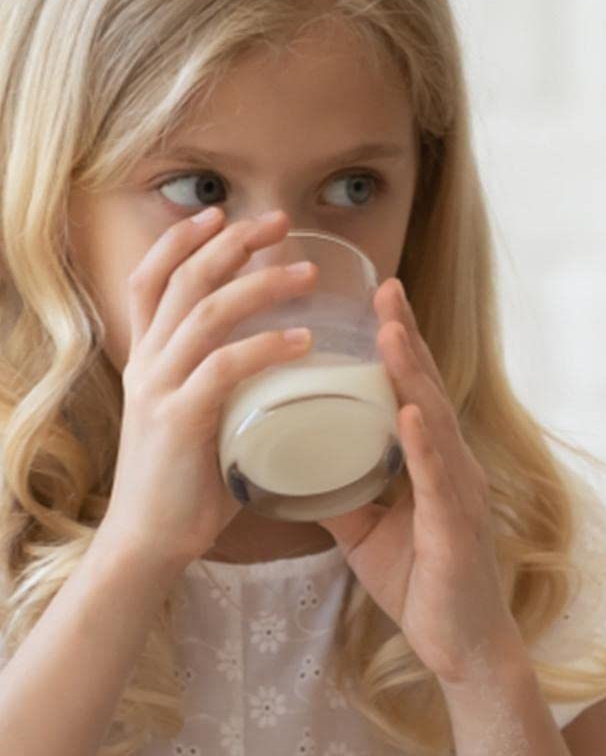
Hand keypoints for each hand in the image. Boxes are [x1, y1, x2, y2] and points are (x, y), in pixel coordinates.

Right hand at [99, 207, 321, 579]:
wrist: (151, 541)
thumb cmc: (189, 485)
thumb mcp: (204, 419)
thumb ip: (227, 388)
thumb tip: (280, 369)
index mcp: (149, 359)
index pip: (153, 279)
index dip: (183, 241)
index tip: (223, 214)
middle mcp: (147, 363)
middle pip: (183, 281)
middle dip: (233, 244)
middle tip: (282, 222)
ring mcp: (160, 390)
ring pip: (206, 315)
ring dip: (260, 288)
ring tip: (308, 275)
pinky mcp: (180, 422)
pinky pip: (225, 369)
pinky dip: (267, 348)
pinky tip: (304, 340)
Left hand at [318, 275, 521, 686]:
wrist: (462, 645)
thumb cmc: (423, 585)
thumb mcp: (365, 533)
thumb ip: (335, 495)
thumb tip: (285, 469)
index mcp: (434, 463)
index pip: (414, 392)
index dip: (398, 345)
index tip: (377, 298)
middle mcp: (453, 467)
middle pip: (426, 390)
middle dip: (405, 339)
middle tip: (384, 289)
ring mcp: (459, 493)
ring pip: (433, 421)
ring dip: (411, 375)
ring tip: (389, 333)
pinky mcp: (457, 525)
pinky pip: (437, 476)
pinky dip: (422, 442)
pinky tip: (406, 413)